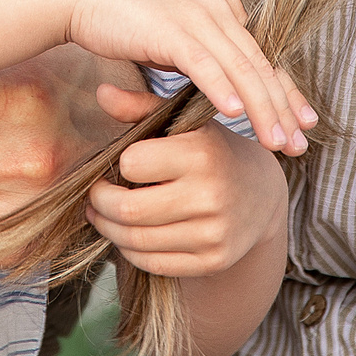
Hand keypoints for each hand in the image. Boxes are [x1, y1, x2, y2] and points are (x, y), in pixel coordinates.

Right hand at [63, 0, 315, 155]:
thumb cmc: (126, 22)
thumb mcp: (179, 39)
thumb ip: (206, 57)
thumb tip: (225, 91)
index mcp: (226, 10)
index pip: (265, 58)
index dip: (288, 93)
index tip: (304, 125)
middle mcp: (220, 9)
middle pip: (261, 67)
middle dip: (283, 110)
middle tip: (299, 145)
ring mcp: (198, 17)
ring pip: (241, 70)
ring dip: (262, 109)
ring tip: (276, 141)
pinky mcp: (172, 29)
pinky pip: (205, 64)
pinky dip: (222, 89)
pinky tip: (235, 115)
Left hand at [84, 85, 288, 277]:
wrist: (261, 195)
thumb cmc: (210, 151)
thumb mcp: (184, 122)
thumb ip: (141, 107)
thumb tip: (101, 91)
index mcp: (202, 152)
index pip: (133, 163)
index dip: (120, 164)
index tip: (118, 164)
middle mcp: (211, 194)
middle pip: (129, 209)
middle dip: (100, 203)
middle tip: (95, 196)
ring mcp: (214, 232)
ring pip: (136, 241)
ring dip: (109, 229)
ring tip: (103, 215)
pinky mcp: (214, 260)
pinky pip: (153, 263)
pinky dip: (130, 251)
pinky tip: (127, 235)